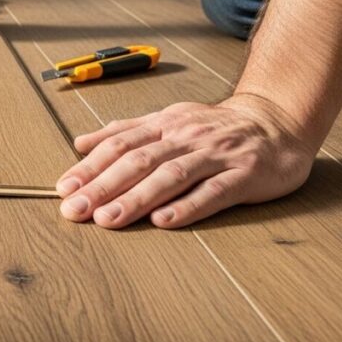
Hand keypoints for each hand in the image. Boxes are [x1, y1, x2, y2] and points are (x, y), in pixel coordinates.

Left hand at [55, 94, 317, 228]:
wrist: (278, 122)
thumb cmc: (214, 128)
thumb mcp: (167, 120)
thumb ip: (125, 132)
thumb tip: (79, 143)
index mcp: (164, 124)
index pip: (120, 144)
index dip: (90, 166)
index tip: (64, 188)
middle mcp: (186, 137)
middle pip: (138, 161)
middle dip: (102, 186)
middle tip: (75, 209)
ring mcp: (216, 155)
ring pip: (171, 176)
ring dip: (136, 199)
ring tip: (108, 219)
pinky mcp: (245, 175)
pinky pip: (213, 192)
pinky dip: (188, 207)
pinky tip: (164, 221)